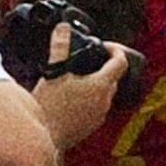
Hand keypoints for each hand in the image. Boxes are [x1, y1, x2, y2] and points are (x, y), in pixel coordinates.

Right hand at [29, 23, 129, 150]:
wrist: (45, 137)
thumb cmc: (49, 107)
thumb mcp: (53, 72)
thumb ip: (60, 47)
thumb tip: (63, 28)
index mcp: (101, 85)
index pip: (120, 62)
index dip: (115, 50)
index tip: (104, 46)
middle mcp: (105, 100)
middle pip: (112, 78)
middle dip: (102, 67)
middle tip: (85, 60)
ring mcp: (101, 114)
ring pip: (104, 93)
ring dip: (94, 84)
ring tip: (74, 79)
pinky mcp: (93, 125)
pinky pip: (97, 107)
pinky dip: (89, 99)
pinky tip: (71, 97)